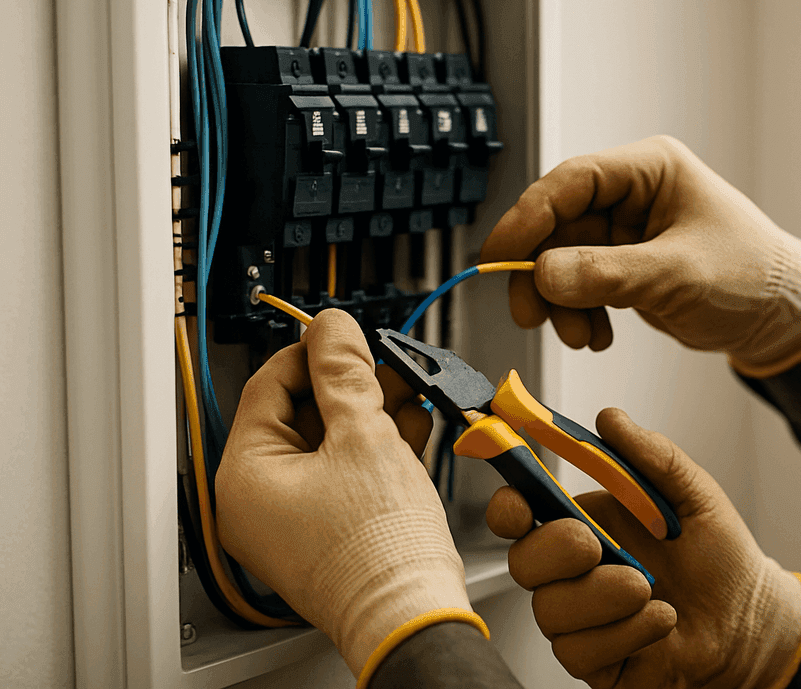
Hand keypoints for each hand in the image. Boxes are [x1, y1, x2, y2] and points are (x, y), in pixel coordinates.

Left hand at [216, 310, 472, 677]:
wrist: (413, 614)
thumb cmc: (378, 550)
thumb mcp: (364, 435)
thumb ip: (345, 372)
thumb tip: (332, 329)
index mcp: (245, 477)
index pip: (269, 386)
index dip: (312, 351)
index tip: (345, 334)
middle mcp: (259, 502)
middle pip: (302, 415)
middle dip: (352, 385)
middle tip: (386, 362)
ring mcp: (293, 521)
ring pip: (330, 444)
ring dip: (370, 413)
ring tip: (408, 391)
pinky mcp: (328, 534)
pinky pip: (344, 475)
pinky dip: (375, 449)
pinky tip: (409, 428)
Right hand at [479, 135, 800, 369]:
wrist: (779, 318)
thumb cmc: (752, 276)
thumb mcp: (678, 274)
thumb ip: (608, 274)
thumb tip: (543, 274)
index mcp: (649, 170)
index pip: (570, 181)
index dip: (528, 217)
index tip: (500, 255)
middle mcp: (632, 194)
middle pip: (557, 224)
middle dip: (543, 274)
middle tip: (532, 313)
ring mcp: (625, 232)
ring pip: (562, 260)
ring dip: (561, 302)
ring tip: (580, 336)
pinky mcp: (624, 266)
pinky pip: (580, 285)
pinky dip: (578, 313)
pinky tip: (596, 336)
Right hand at [487, 408, 800, 687]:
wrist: (749, 618)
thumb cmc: (719, 555)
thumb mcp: (693, 493)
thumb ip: (651, 455)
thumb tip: (610, 418)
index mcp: (584, 523)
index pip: (519, 513)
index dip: (506, 507)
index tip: (518, 502)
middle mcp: (572, 572)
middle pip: (522, 563)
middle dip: (557, 551)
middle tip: (600, 546)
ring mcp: (580, 619)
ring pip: (551, 611)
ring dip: (605, 597)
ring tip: (651, 590)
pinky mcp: (594, 661)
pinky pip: (580, 652)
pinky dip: (626, 633)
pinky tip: (659, 622)